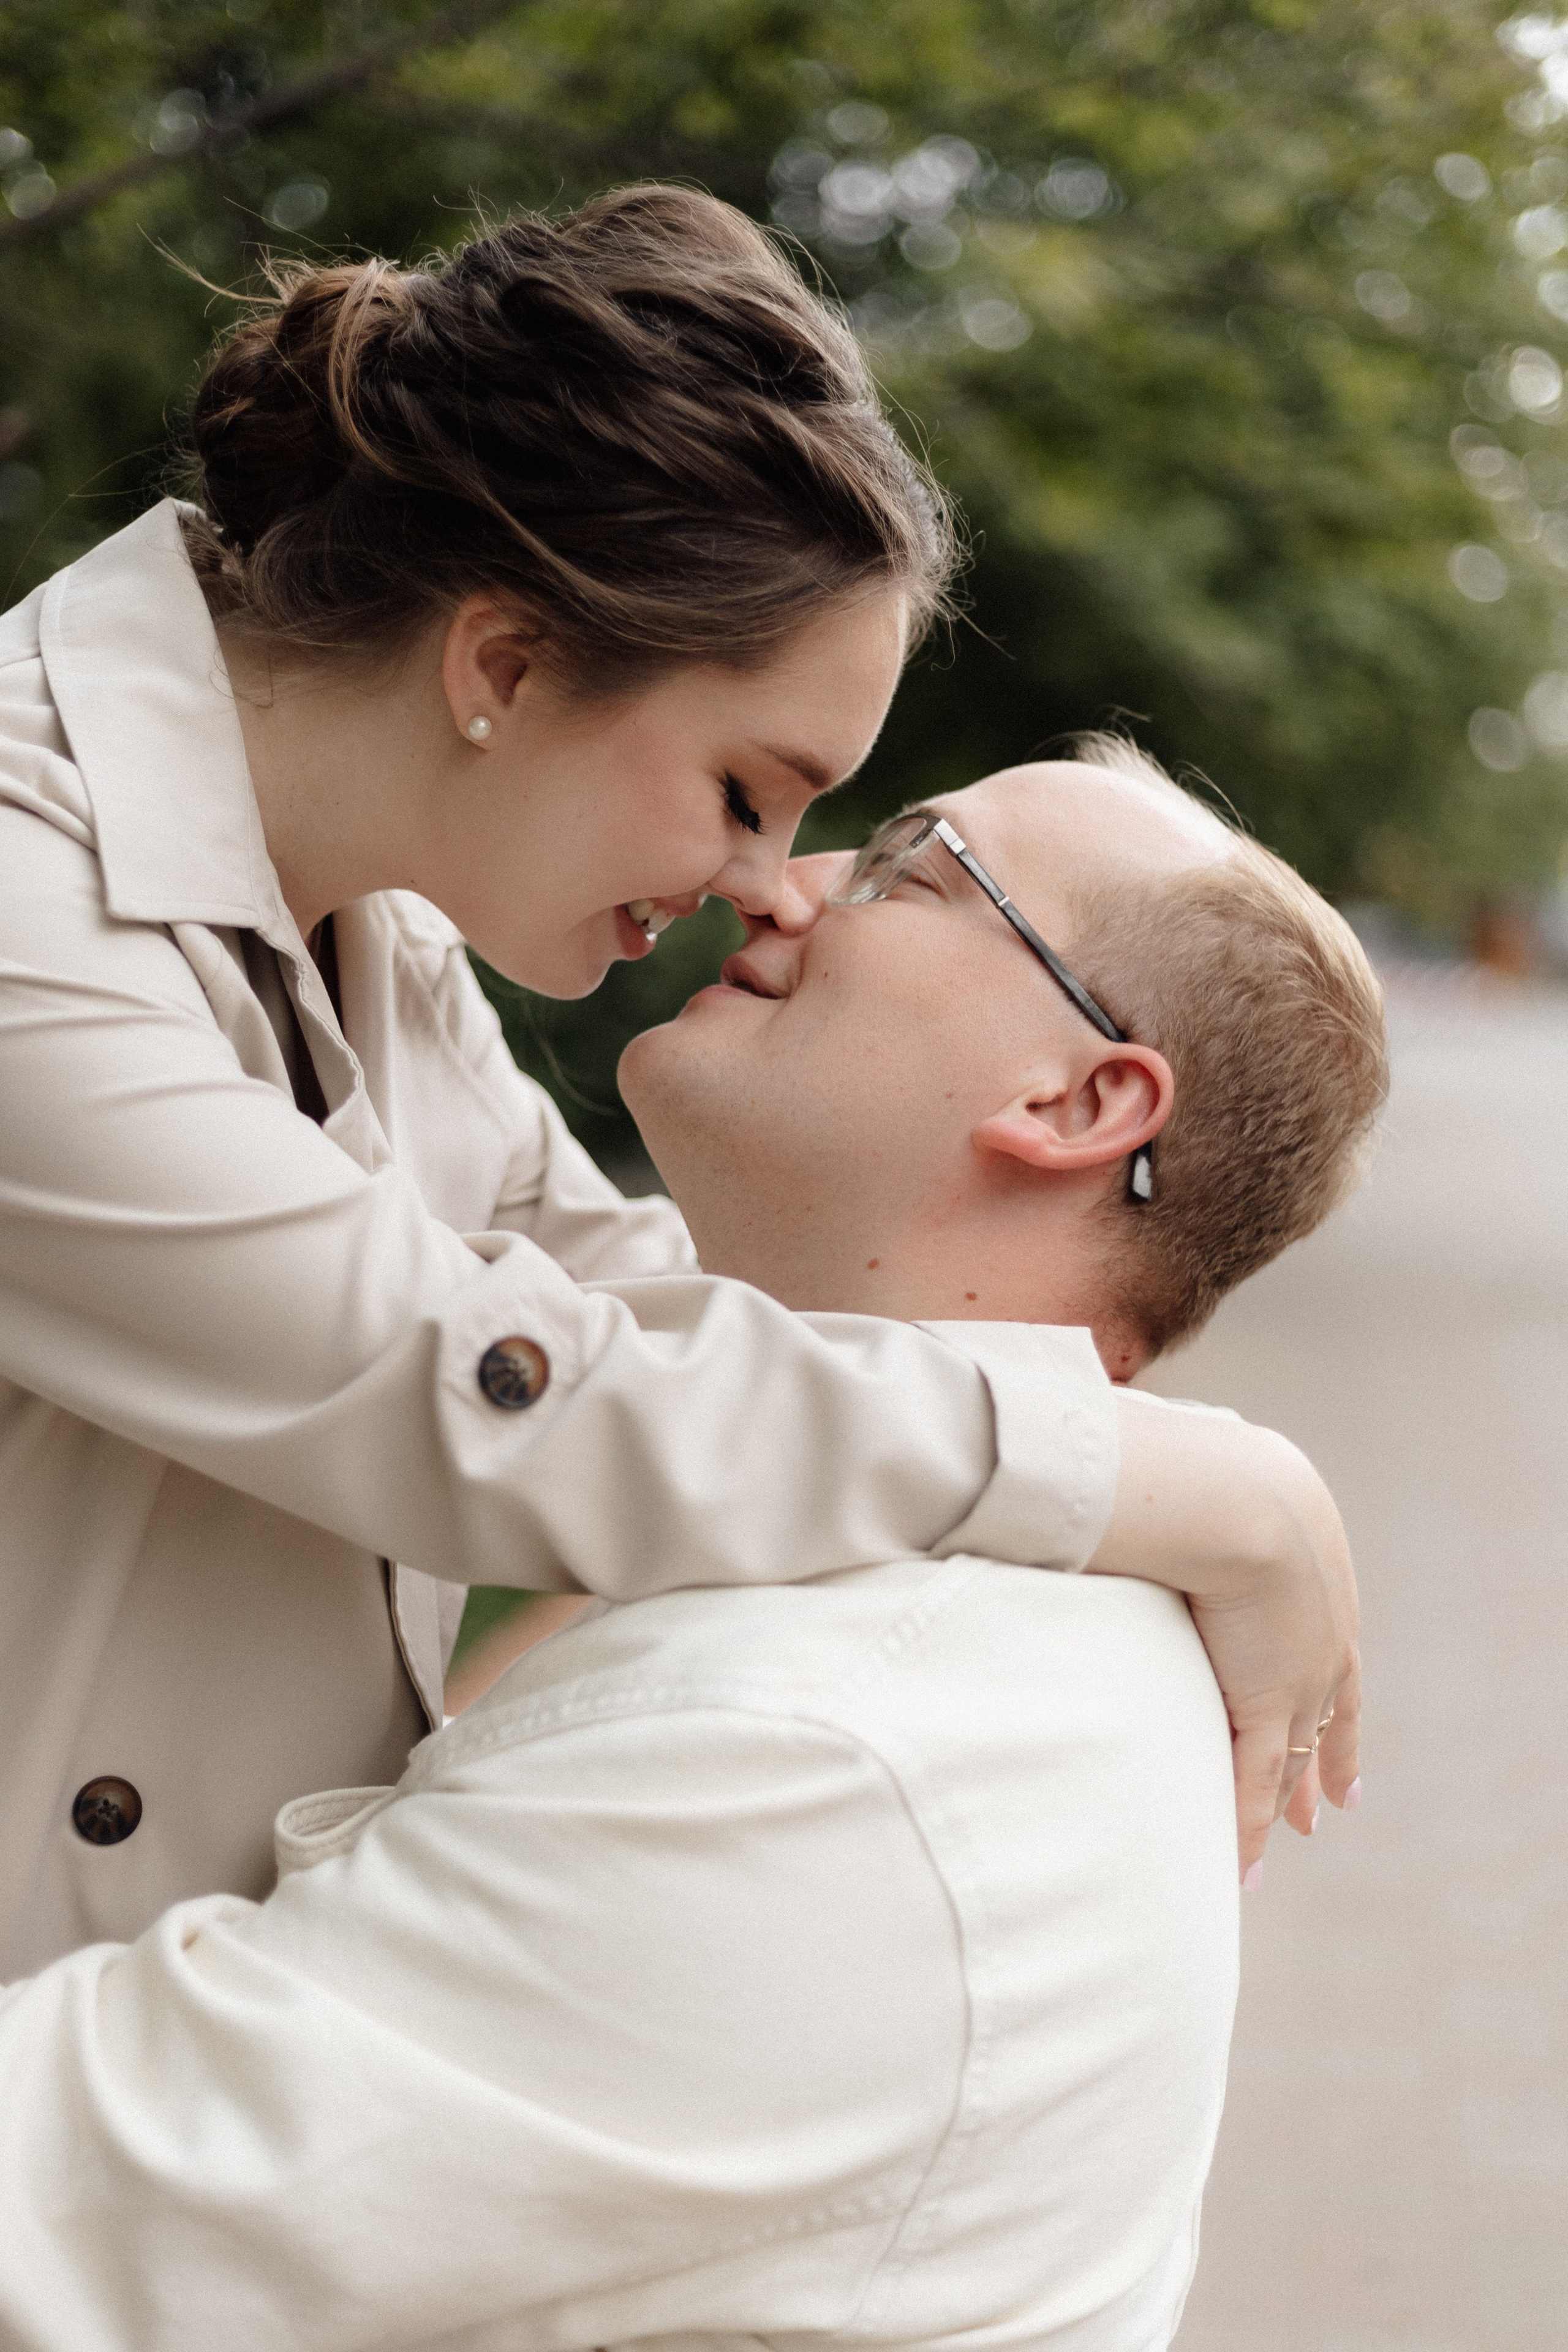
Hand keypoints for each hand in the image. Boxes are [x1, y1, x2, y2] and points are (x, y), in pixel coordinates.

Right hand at [1086, 1390, 1360, 1880]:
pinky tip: (1242, 1869)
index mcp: (1314, 1578)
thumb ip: (1171, 1480)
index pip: (1328, 1651)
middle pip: (1327, 1716)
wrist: (1232, 1495)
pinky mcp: (1266, 1705)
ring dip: (1286, 1806)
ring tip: (1290, 1845)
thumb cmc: (1202, 1465)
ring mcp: (1296, 1675)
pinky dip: (1246, 1828)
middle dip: (1324, 1764)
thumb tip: (1126, 1450)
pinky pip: (1255, 1782)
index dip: (1328, 1694)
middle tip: (1329, 1809)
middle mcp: (1319, 1636)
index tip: (1331, 1730)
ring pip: (1294, 1758)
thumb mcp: (1205, 1475)